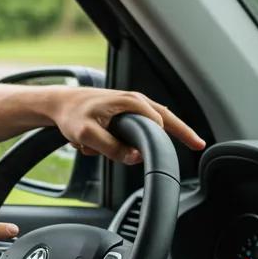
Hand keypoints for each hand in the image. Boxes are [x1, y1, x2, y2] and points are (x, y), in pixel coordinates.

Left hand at [48, 87, 204, 164]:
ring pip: (150, 127)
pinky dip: (126, 140)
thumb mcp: (87, 136)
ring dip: (134, 142)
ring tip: (108, 145)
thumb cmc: (72, 116)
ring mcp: (132, 105)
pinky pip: (137, 128)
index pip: (161, 123)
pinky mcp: (126, 111)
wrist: (59, 104)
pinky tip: (105, 143)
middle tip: (198, 144)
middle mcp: (137, 101)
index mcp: (132, 103)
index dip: (160, 141)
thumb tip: (135, 157)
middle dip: (179, 133)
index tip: (164, 155)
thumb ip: (111, 148)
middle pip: (167, 119)